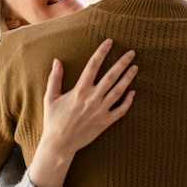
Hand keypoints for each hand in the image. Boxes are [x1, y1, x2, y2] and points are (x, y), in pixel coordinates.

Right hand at [42, 38, 137, 154]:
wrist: (60, 144)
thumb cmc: (53, 120)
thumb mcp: (50, 97)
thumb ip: (55, 78)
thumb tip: (57, 61)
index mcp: (79, 90)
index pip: (93, 66)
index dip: (102, 52)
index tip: (109, 42)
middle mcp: (92, 98)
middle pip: (111, 76)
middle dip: (122, 62)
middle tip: (131, 53)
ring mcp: (101, 110)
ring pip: (119, 91)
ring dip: (128, 78)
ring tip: (135, 67)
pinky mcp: (105, 122)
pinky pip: (121, 110)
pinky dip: (128, 101)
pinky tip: (133, 92)